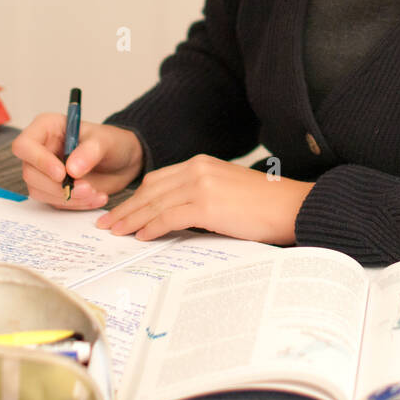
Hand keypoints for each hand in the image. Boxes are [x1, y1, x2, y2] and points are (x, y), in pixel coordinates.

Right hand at [10, 114, 142, 210]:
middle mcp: (40, 150)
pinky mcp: (53, 189)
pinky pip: (54, 202)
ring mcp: (44, 171)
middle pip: (30, 173)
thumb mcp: (105, 141)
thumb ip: (89, 152)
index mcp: (46, 128)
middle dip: (58, 186)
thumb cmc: (112, 142)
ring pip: (39, 191)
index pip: (25, 145)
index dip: (39, 161)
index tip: (62, 173)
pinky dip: (75, 204)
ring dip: (68, 198)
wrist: (123, 161)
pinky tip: (96, 198)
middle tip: (87, 188)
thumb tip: (71, 169)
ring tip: (95, 193)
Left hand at [95, 154, 315, 244]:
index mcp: (202, 164)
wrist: (292, 206)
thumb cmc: (265, 206)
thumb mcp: (227, 191)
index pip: (158, 179)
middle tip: (106, 223)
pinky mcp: (207, 204)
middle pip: (150, 189)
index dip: (135, 196)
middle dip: (125, 207)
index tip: (120, 209)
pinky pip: (169, 217)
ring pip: (154, 203)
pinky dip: (151, 227)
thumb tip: (176, 216)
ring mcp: (202, 184)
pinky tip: (140, 236)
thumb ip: (200, 196)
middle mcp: (198, 169)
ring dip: (131, 219)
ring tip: (116, 232)